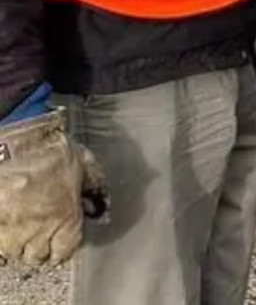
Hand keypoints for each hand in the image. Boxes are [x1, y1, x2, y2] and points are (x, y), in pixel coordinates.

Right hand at [0, 109, 108, 267]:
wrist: (16, 143)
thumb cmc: (51, 149)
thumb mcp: (84, 163)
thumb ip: (94, 185)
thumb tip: (101, 202)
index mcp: (67, 218)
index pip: (65, 251)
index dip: (62, 247)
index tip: (60, 241)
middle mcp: (40, 232)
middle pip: (37, 256)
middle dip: (39, 246)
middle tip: (39, 231)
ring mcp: (12, 232)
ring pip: (15, 251)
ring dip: (18, 242)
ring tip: (21, 225)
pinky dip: (2, 237)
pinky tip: (7, 223)